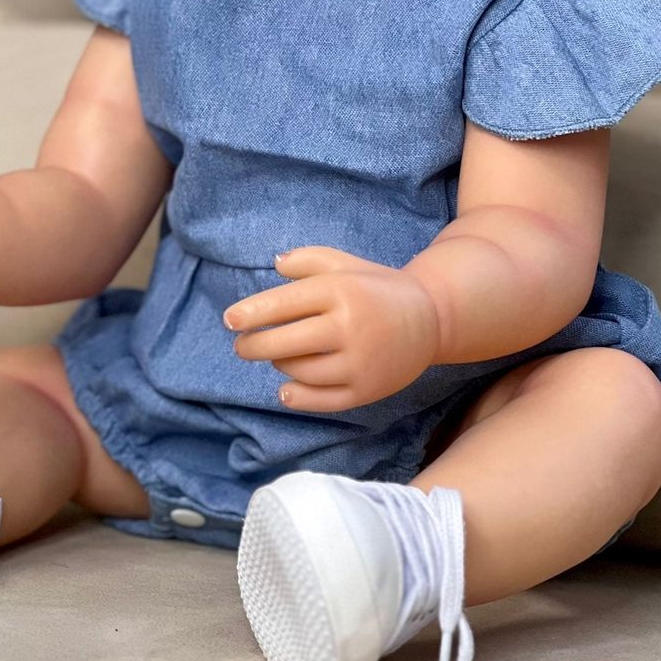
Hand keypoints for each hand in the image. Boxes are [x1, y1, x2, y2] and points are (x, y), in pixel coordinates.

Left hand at [223, 246, 441, 410]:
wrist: (430, 319)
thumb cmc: (375, 287)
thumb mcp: (345, 264)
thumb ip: (308, 260)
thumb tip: (274, 264)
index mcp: (340, 292)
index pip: (283, 304)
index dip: (251, 313)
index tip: (229, 320)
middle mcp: (349, 328)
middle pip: (283, 343)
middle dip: (253, 345)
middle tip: (242, 345)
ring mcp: (358, 362)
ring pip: (298, 371)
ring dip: (279, 364)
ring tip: (279, 354)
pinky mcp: (366, 390)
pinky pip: (321, 400)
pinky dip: (297, 397)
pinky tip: (285, 388)